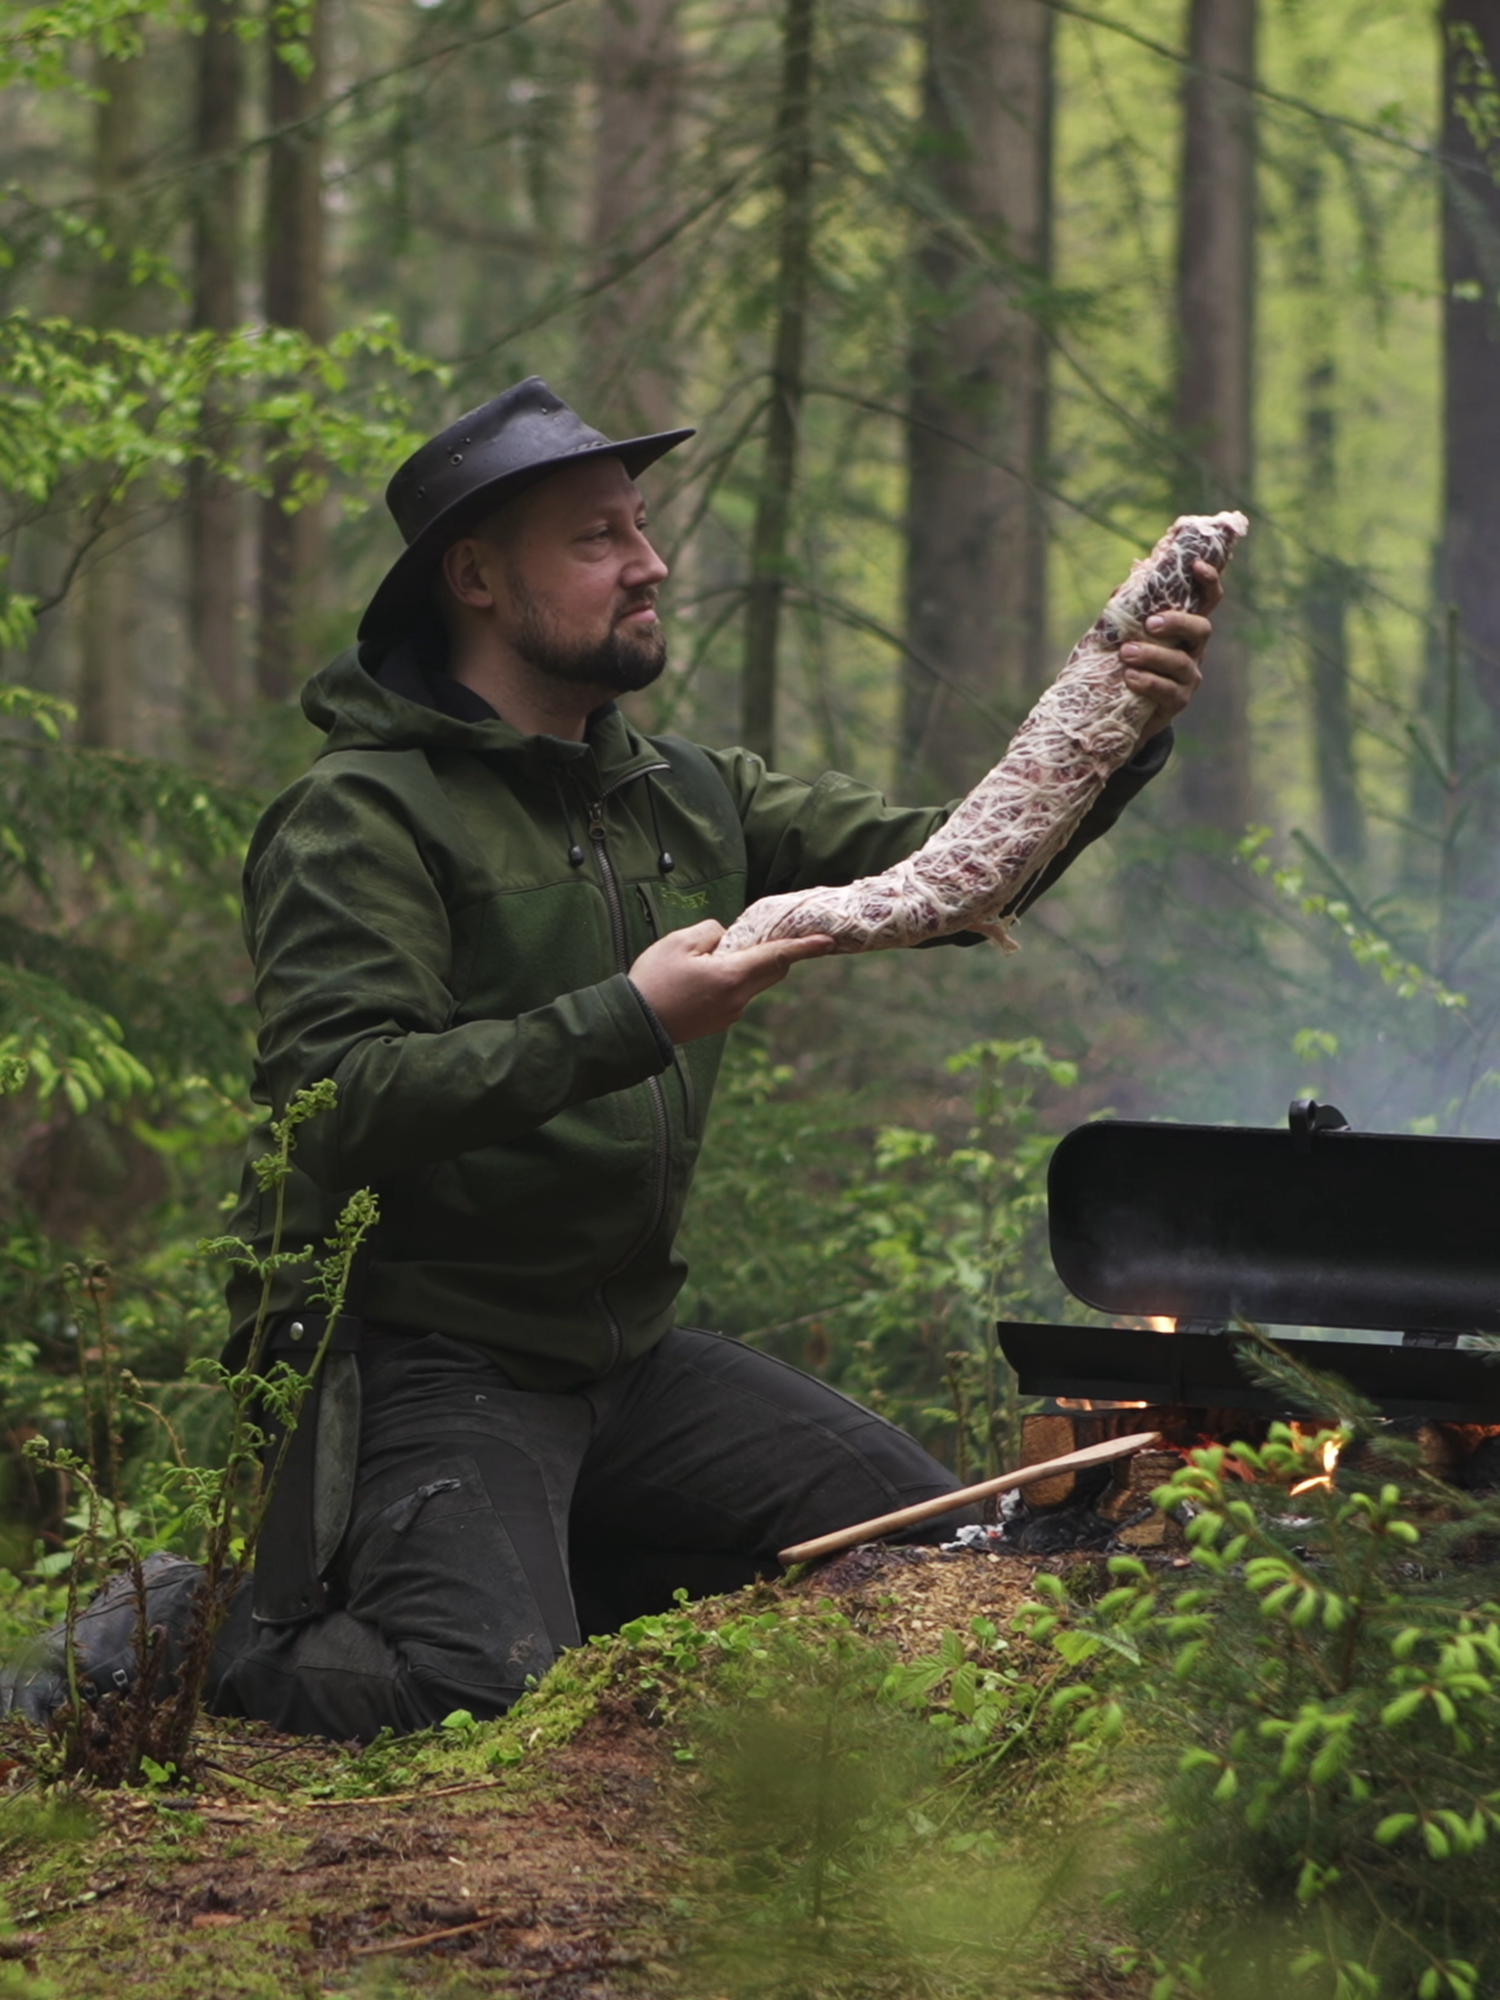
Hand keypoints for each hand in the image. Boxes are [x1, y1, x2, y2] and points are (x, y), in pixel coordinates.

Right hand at [629, 919, 833, 1044]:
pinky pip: (737, 995)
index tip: (828, 941)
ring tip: (711, 957)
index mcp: (732, 976)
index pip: (777, 956)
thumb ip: (710, 932)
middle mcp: (739, 999)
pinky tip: (703, 977)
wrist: (636, 1026)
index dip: (805, 946)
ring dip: (748, 966)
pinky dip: (732, 980)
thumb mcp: (678, 942)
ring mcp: (731, 1014)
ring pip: (753, 983)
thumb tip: (726, 938)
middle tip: (767, 935)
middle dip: (777, 952)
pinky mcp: (721, 1023)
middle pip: (772, 971)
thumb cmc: (654, 981)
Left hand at [1121, 558, 1221, 738]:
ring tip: (1125, 653)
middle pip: (1202, 629)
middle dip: (1178, 623)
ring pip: (1182, 662)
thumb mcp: (1124, 632)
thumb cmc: (1126, 662)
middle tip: (1150, 624)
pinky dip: (1148, 682)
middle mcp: (1194, 650)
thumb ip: (1128, 609)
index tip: (1197, 565)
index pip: (1207, 600)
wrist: (1121, 708)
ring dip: (1153, 655)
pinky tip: (1130, 677)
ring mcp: (1189, 677)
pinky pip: (1169, 691)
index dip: (1208, 581)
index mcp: (1184, 628)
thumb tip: (1128, 581)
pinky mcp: (1178, 701)